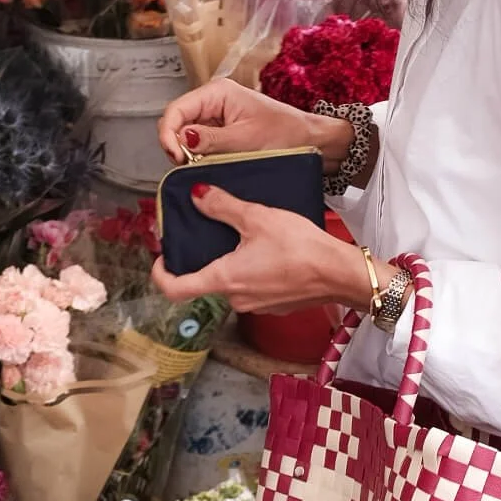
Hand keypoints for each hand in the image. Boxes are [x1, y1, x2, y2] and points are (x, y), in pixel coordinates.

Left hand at [151, 183, 373, 313]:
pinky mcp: (275, 305)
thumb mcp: (257, 218)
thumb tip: (197, 195)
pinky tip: (269, 252)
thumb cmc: (301, 248)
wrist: (340, 274)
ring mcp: (256, 305)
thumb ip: (222, 206)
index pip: (175, 288)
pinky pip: (253, 287)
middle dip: (204, 258)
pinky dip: (253, 271)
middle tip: (209, 234)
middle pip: (205, 281)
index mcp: (224, 279)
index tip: (160, 259)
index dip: (160, 274)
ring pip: (231, 283)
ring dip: (232, 263)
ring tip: (245, 237)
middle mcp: (236, 299)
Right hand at [158, 78, 352, 171]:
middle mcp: (213, 101)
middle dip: (178, 145)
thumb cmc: (286, 133)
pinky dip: (200, 157)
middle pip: (178, 123)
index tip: (176, 156)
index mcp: (217, 92)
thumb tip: (183, 139)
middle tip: (188, 165)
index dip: (169, 134)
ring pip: (187, 136)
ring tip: (202, 165)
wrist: (310, 141)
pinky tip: (208, 165)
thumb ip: (210, 141)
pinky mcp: (221, 133)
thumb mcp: (244, 139)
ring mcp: (216, 118)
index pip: (176, 109)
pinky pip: (200, 145)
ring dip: (189, 153)